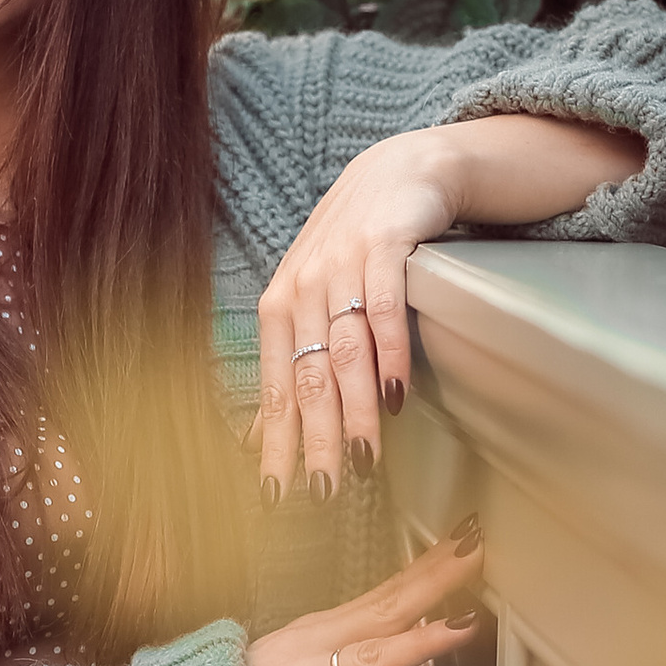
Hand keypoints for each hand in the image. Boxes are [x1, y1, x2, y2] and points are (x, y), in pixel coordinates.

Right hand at [244, 522, 481, 665]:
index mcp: (321, 632)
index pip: (383, 593)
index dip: (426, 567)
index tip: (463, 542)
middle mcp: (316, 645)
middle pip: (385, 606)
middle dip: (434, 578)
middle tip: (475, 549)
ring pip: (373, 653)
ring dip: (423, 637)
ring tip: (465, 623)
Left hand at [255, 110, 641, 498]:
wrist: (401, 170)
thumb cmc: (356, 246)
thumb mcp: (314, 299)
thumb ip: (294, 360)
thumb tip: (263, 435)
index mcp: (279, 307)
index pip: (274, 388)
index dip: (276, 444)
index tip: (277, 496)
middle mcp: (303, 285)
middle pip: (307, 376)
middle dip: (314, 439)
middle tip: (322, 493)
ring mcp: (342, 263)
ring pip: (345, 349)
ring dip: (353, 407)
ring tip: (361, 457)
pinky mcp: (385, 242)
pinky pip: (385, 306)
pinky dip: (390, 351)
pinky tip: (394, 392)